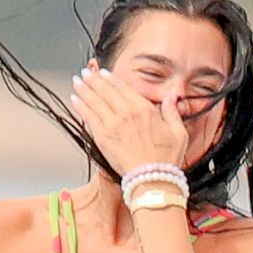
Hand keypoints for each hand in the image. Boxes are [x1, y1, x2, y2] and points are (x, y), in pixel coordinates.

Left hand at [66, 59, 188, 178]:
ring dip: (84, 89)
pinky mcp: (102, 138)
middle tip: (84, 73)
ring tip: (76, 81)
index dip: (110, 79)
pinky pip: (89, 117)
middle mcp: (127, 113)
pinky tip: (75, 99)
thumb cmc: (167, 159)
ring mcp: (113, 124)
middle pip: (106, 91)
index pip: (123, 88)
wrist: (152, 179)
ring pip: (95, 101)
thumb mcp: (178, 132)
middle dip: (93, 80)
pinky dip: (81, 106)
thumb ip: (172, 112)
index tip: (102, 73)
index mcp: (144, 109)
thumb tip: (172, 97)